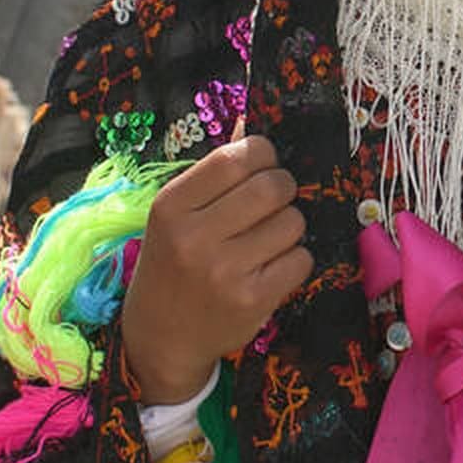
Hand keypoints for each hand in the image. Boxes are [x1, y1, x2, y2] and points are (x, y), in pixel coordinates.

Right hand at [119, 133, 309, 404]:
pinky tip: (272, 266)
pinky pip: (301, 259)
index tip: (262, 166)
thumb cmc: (173, 263)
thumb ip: (214, 173)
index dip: (262, 154)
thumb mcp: (177, 215)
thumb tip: (249, 125)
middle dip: (283, 187)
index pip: (235, 158)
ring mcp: (225, 271)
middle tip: (274, 201)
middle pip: (272, 187)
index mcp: (171, 206)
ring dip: (289, 225)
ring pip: (292, 222)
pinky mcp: (253, 300)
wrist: (161, 337)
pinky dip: (295, 259)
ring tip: (268, 238)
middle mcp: (195, 237)